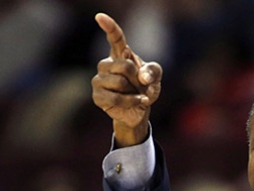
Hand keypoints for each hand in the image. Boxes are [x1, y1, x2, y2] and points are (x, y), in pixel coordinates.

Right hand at [91, 13, 162, 146]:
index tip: (100, 17)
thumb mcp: (155, 77)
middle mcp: (106, 64)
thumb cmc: (145, 88)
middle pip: (124, 65)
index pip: (115, 38)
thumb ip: (153, 71)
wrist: (140, 109)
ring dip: (135, 91)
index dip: (109, 27)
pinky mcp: (98, 96)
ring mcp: (99, 80)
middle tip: (140, 85)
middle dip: (138, 78)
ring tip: (136, 94)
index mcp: (120, 55)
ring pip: (120, 82)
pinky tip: (138, 102)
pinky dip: (132, 101)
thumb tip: (142, 77)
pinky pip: (116, 98)